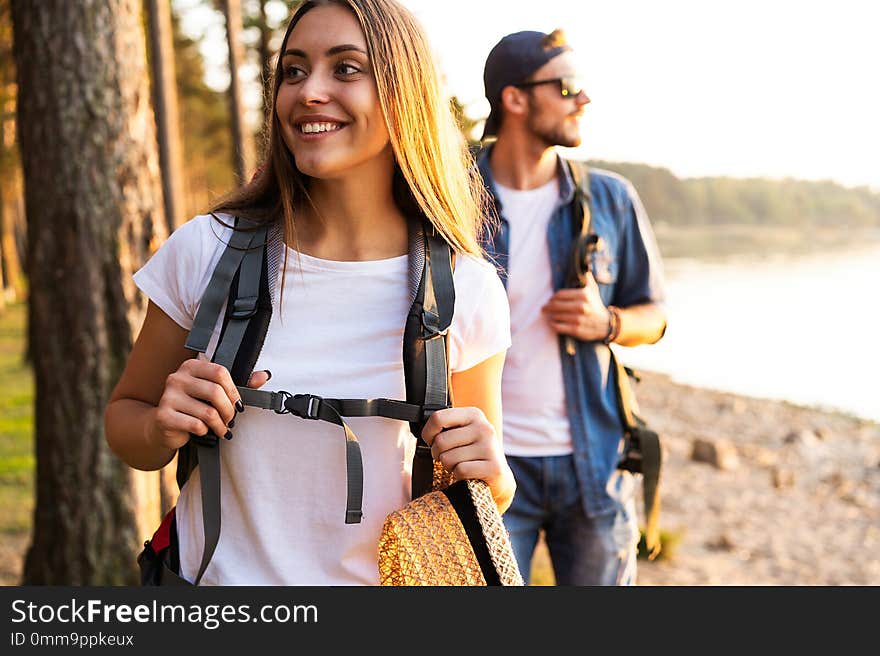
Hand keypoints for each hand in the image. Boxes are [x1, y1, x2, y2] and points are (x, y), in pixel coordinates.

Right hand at [149, 360, 270, 450]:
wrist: (163, 424)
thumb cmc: (193, 406)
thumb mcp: (214, 392)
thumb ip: (240, 383)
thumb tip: (264, 375)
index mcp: (191, 366)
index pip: (220, 372)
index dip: (234, 391)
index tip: (238, 403)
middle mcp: (177, 378)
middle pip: (215, 392)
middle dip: (229, 410)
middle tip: (231, 419)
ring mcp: (168, 397)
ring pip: (208, 412)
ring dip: (220, 425)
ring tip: (221, 428)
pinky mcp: (164, 416)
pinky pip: (196, 425)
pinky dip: (206, 431)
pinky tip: (204, 431)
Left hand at [421, 406, 514, 508]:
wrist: (498, 477)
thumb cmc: (472, 454)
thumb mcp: (462, 433)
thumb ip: (445, 427)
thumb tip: (425, 433)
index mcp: (474, 415)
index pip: (438, 417)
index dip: (428, 433)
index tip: (432, 441)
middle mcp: (484, 428)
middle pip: (440, 441)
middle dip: (438, 454)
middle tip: (449, 457)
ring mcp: (490, 448)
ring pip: (448, 458)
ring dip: (449, 466)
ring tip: (460, 465)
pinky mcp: (493, 468)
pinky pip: (460, 470)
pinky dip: (459, 476)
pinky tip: (468, 474)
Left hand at [542, 274, 610, 341]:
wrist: (606, 325)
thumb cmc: (596, 306)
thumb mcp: (594, 291)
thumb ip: (587, 280)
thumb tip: (584, 269)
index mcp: (583, 295)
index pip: (560, 294)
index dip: (552, 297)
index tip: (549, 299)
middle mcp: (581, 306)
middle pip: (556, 305)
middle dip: (548, 306)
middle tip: (544, 308)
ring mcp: (578, 318)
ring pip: (556, 315)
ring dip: (550, 315)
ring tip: (548, 315)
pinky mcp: (576, 329)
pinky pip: (558, 326)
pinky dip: (553, 324)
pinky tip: (552, 323)